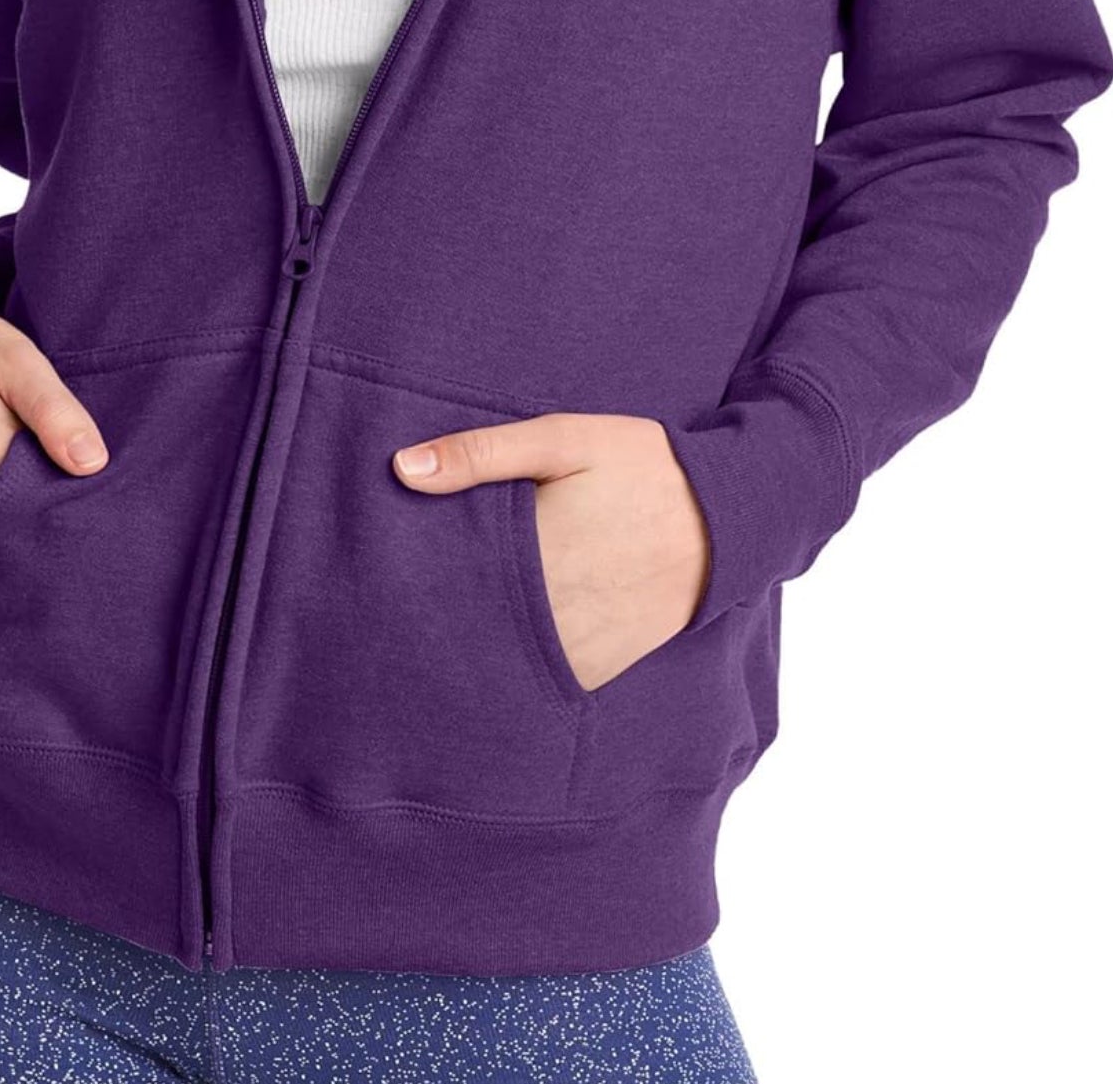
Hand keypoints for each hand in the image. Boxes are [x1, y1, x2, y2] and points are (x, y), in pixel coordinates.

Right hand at [0, 304, 108, 564]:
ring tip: (45, 519)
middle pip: (19, 546)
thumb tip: (93, 462)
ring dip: (18, 549)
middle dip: (51, 539)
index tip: (97, 507)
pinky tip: (9, 528)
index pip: (45, 518)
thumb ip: (53, 409)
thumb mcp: (13, 358)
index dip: (76, 517)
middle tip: (79, 516)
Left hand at [392, 412, 711, 690]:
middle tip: (401, 598)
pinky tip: (498, 639)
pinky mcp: (599, 668)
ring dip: (472, 643)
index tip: (388, 567)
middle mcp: (550, 609)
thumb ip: (482, 452)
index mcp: (533, 549)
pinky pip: (540, 678)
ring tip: (446, 620)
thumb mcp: (565, 438)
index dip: (412, 576)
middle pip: (465, 623)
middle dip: (434, 612)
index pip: (446, 577)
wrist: (728, 520)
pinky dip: (515, 665)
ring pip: (498, 659)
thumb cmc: (644, 467)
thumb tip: (402, 468)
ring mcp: (577, 647)